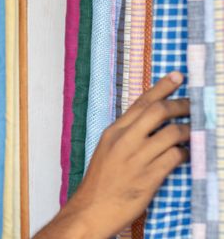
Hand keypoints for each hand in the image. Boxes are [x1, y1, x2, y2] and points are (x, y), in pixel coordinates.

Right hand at [35, 72, 189, 238]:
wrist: (91, 209)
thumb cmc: (100, 181)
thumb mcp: (107, 150)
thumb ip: (127, 135)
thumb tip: (150, 123)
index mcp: (113, 132)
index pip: (141, 103)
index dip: (161, 87)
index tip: (177, 76)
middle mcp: (125, 141)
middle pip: (158, 111)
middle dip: (181, 105)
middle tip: (194, 105)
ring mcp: (137, 158)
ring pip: (172, 133)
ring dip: (188, 131)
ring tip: (193, 133)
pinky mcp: (149, 176)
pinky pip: (176, 157)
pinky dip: (186, 153)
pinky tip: (187, 155)